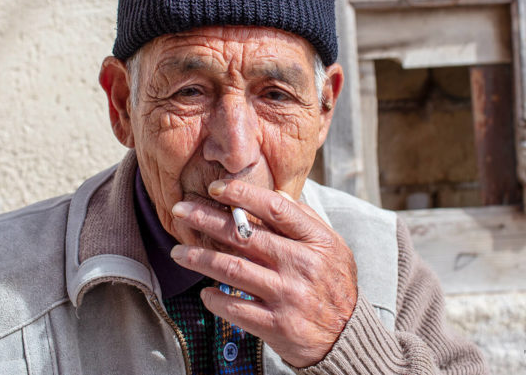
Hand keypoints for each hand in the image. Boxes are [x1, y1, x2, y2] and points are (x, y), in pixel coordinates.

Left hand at [169, 179, 357, 367]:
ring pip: (232, 270)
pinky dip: (214, 299)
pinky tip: (204, 292)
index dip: (243, 194)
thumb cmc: (334, 285)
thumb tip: (274, 193)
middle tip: (180, 209)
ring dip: (199, 258)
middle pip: (244, 236)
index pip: (275, 208)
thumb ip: (305, 220)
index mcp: (316, 241)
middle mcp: (301, 265)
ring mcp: (287, 296)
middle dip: (206, 219)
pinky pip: (235, 308)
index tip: (216, 187)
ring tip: (178, 252)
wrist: (347, 338)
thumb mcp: (332, 247)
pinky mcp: (276, 325)